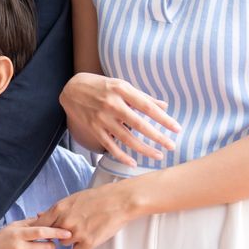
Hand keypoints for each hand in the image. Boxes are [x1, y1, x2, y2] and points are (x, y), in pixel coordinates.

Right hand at [0, 222, 70, 248]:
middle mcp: (17, 248)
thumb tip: (48, 218)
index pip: (41, 232)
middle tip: (46, 246)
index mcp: (17, 234)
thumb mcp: (11, 228)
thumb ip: (29, 223)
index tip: (67, 233)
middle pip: (47, 248)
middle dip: (51, 247)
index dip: (56, 232)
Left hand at [37, 181, 139, 248]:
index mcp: (59, 209)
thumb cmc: (97, 198)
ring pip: (65, 244)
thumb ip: (56, 210)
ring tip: (86, 228)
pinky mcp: (89, 242)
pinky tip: (91, 237)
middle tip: (75, 226)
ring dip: (73, 240)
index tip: (47, 232)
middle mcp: (65, 221)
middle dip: (60, 233)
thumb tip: (39, 216)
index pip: (39, 225)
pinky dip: (83, 248)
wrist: (119, 201)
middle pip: (53, 236)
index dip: (43, 230)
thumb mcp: (72, 199)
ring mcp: (77, 233)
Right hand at [62, 72, 178, 166]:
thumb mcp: (121, 85)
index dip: (164, 119)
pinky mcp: (93, 128)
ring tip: (158, 155)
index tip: (177, 128)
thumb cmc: (100, 86)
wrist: (71, 89)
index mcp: (122, 90)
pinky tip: (133, 162)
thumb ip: (142, 97)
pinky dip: (121, 156)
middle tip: (172, 146)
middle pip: (139, 124)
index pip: (148, 107)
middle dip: (157, 137)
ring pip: (126, 138)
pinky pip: (110, 145)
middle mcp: (112, 104)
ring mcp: (102, 118)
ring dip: (144, 149)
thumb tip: (164, 105)